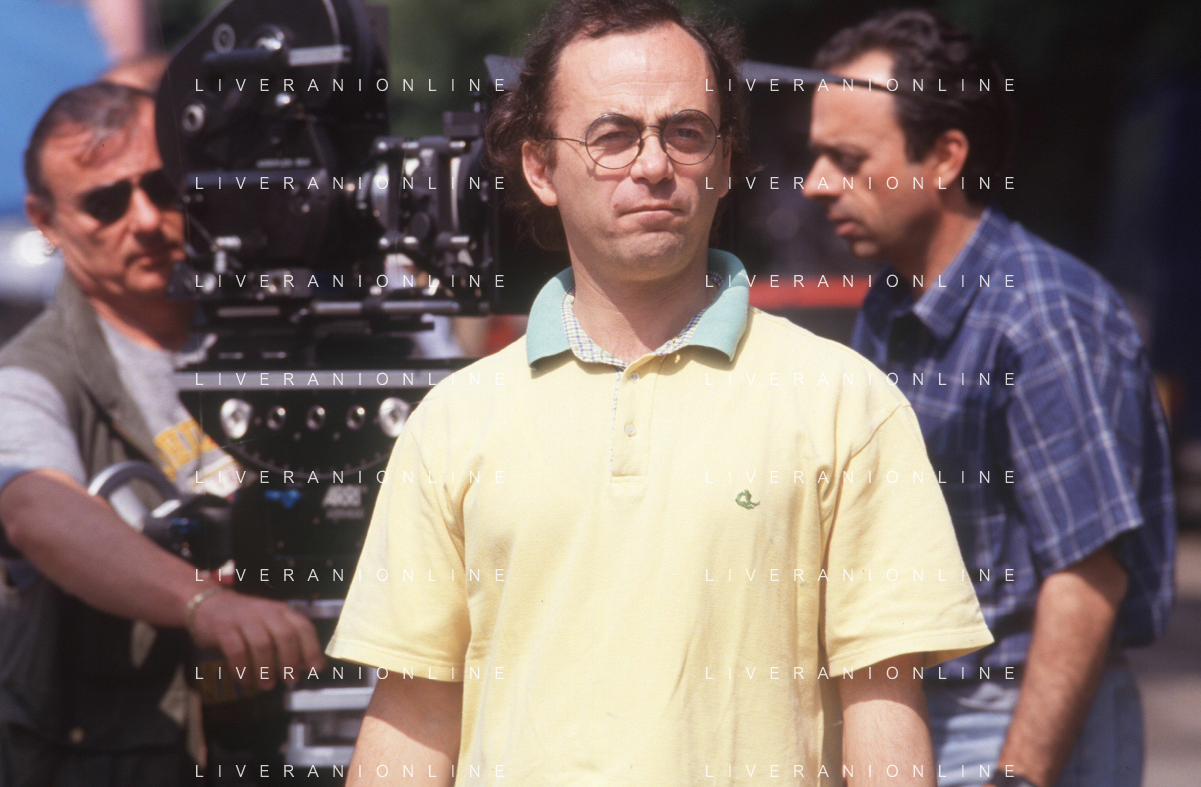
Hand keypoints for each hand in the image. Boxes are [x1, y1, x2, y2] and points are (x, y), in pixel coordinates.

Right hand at [188, 589, 325, 689]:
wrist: (209, 605)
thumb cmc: (245, 621)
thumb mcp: (270, 623)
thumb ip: (289, 640)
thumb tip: (310, 666)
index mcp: (282, 611)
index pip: (303, 627)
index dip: (312, 649)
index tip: (316, 669)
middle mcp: (266, 612)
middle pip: (284, 636)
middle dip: (290, 661)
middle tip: (290, 680)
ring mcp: (244, 618)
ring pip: (262, 644)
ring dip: (266, 669)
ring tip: (267, 685)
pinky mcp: (224, 628)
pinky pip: (237, 650)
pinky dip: (243, 668)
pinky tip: (246, 680)